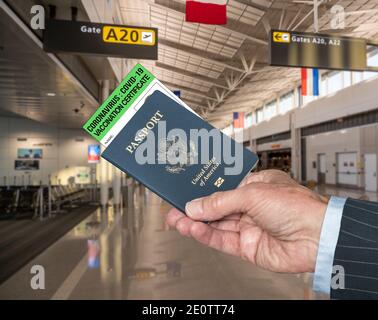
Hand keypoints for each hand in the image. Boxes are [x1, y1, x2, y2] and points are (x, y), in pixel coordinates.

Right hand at [166, 170, 327, 272]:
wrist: (317, 237)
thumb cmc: (296, 207)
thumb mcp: (252, 194)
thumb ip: (220, 202)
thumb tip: (196, 206)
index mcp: (255, 186)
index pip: (222, 187)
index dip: (202, 190)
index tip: (185, 190)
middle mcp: (251, 207)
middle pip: (216, 207)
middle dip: (194, 208)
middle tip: (173, 208)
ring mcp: (249, 227)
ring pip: (215, 225)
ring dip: (195, 223)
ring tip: (176, 220)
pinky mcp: (248, 247)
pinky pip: (221, 240)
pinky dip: (205, 235)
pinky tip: (192, 230)